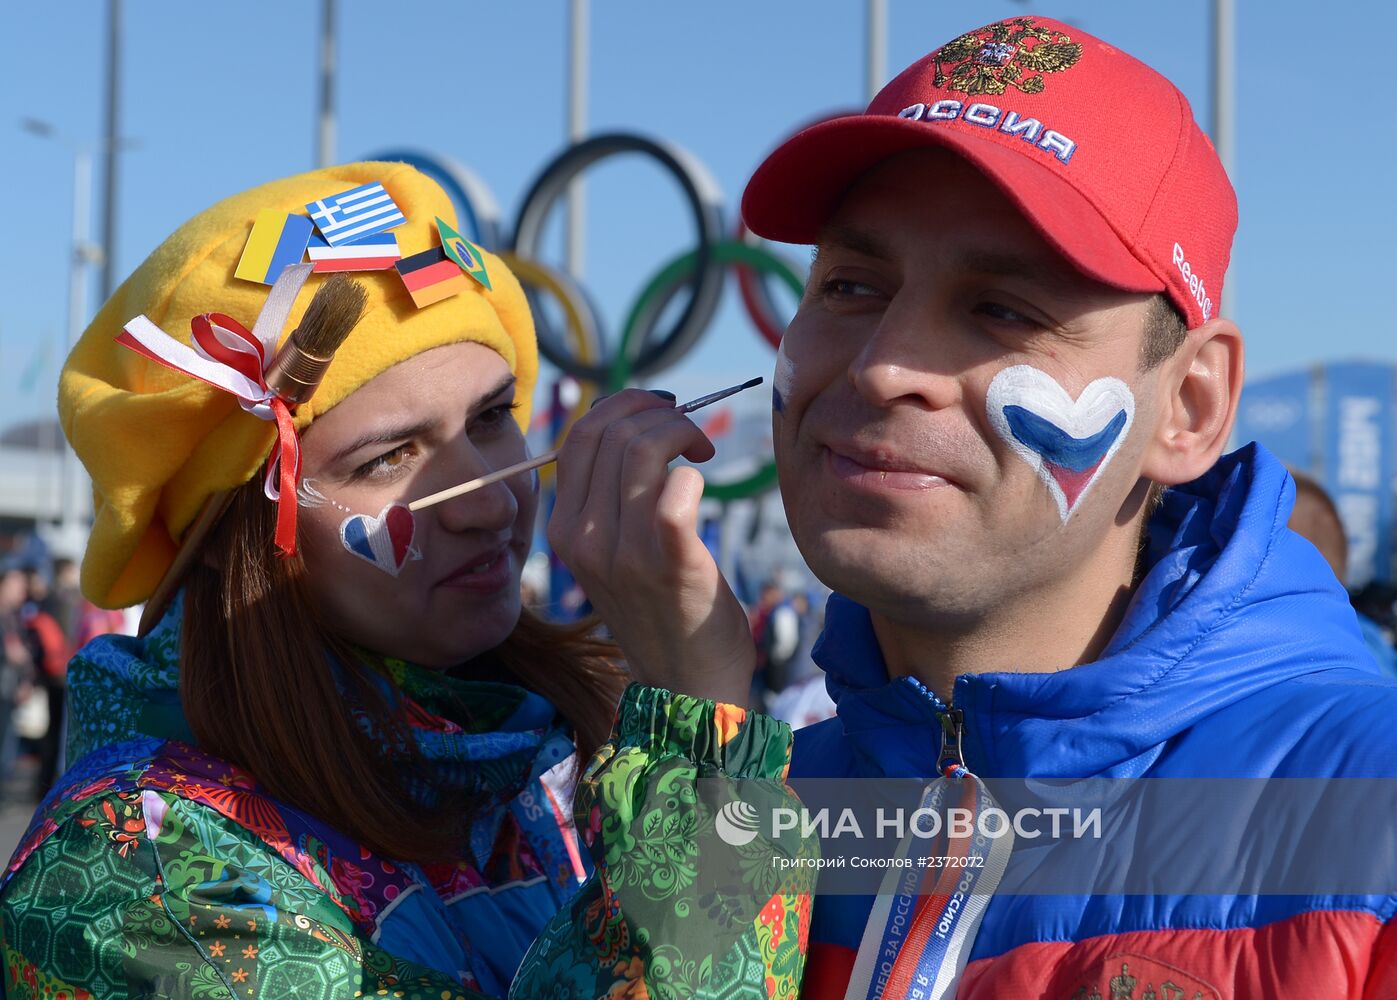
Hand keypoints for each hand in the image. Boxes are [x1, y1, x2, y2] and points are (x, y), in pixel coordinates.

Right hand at [548, 389, 756, 705]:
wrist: (686, 683)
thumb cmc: (660, 608)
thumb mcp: (612, 552)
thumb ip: (610, 498)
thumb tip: (634, 424)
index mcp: (563, 530)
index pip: (577, 438)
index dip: (621, 407)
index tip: (658, 410)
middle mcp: (584, 540)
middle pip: (610, 435)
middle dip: (657, 413)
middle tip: (690, 430)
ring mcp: (624, 554)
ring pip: (642, 451)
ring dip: (681, 433)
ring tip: (702, 449)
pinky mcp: (670, 563)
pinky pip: (677, 489)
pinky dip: (694, 472)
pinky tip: (704, 485)